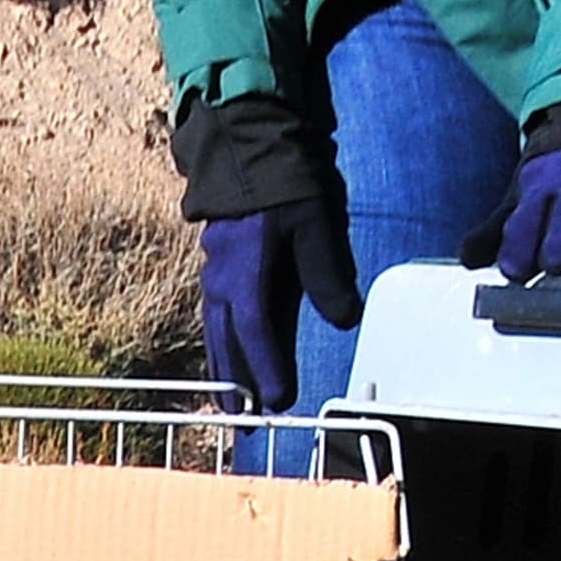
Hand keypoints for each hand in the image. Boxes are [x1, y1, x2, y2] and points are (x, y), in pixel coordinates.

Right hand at [197, 199, 366, 412]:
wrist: (247, 142)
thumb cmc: (283, 181)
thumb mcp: (314, 224)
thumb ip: (327, 273)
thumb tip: (345, 320)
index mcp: (245, 271)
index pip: (255, 330)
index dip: (267, 367)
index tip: (278, 401)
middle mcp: (222, 277)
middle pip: (227, 340)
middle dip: (236, 381)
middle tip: (243, 418)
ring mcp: (215, 270)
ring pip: (216, 329)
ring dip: (225, 364)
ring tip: (231, 396)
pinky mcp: (218, 262)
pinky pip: (216, 312)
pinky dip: (222, 339)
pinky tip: (230, 349)